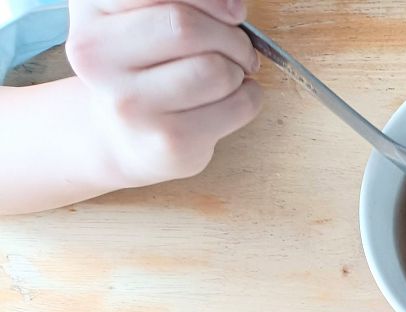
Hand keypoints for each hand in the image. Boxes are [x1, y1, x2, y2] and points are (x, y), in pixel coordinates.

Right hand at [66, 0, 261, 186]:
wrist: (122, 136)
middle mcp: (96, 56)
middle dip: (231, 36)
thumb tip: (234, 6)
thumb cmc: (144, 67)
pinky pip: (238, 105)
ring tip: (230, 74)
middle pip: (187, 28)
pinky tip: (232, 98)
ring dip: (240, 68)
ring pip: (217, 70)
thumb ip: (176, 2)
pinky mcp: (169, 140)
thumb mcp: (140, 18)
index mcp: (91, 10)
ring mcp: (131, 104)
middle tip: (239, 46)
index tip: (234, 11)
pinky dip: (250, 96)